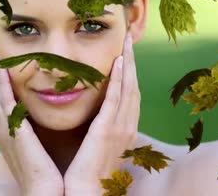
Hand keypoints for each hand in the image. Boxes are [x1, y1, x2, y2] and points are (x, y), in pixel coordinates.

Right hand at [0, 33, 63, 195]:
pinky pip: (2, 101)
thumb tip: (44, 114)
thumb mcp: (40, 145)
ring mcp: (3, 129)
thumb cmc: (48, 172)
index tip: (1, 52)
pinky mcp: (10, 132)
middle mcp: (2, 126)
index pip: (2, 93)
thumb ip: (38, 128)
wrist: (45, 194)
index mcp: (11, 129)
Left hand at [63, 33, 140, 194]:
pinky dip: (120, 79)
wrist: (85, 192)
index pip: (129, 93)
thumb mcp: (99, 145)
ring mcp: (120, 127)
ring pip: (128, 87)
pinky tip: (120, 62)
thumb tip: (97, 115)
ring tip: (127, 42)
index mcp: (124, 129)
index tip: (125, 51)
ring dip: (128, 63)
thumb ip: (101, 127)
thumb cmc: (88, 171)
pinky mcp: (108, 130)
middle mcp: (127, 125)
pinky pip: (116, 99)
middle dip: (132, 60)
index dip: (129, 71)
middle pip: (133, 85)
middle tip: (130, 37)